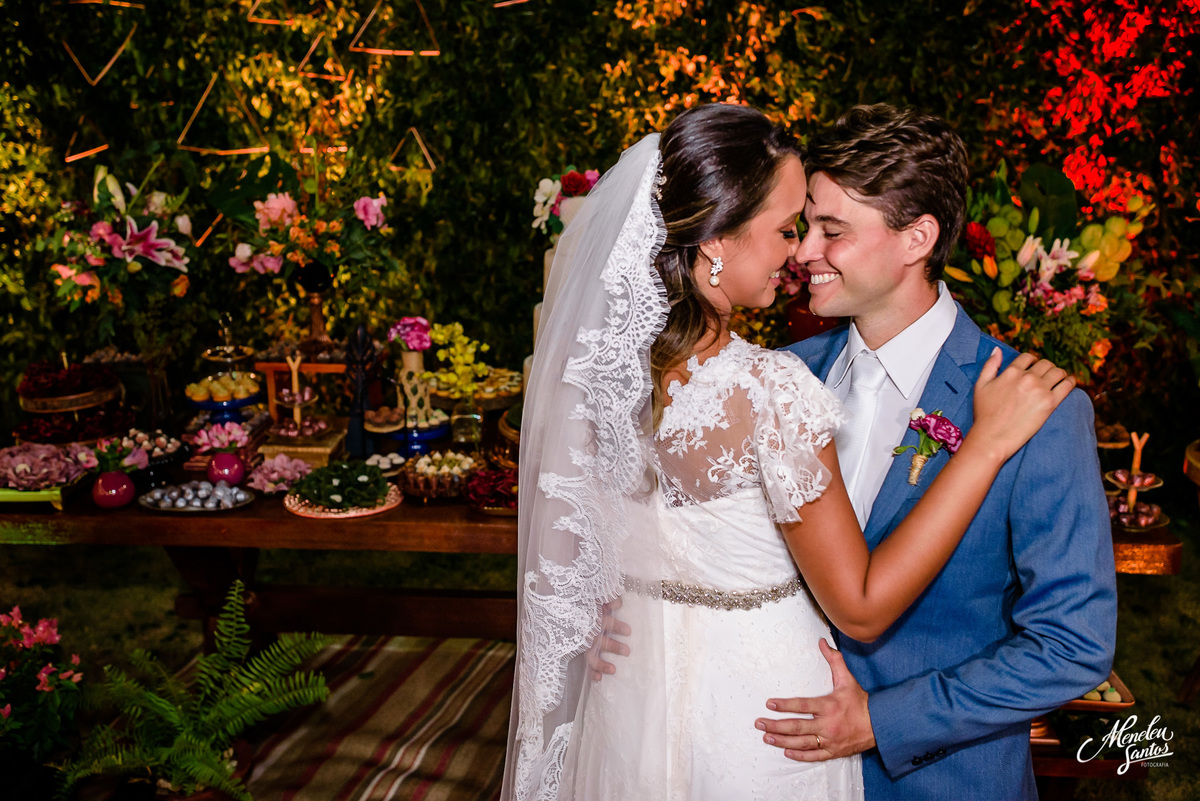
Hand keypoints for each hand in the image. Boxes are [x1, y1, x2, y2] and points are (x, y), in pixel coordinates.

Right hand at [587, 598, 630, 680]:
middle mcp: (586, 631)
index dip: (616, 626)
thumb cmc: (583, 601)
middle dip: (612, 646)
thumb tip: (617, 603)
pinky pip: (585, 663)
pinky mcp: (579, 650)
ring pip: (590, 654)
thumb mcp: (593, 596)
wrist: (562, 604)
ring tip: (613, 670)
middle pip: (599, 640)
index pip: (605, 622)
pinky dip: (591, 671)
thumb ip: (606, 598)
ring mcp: (582, 642)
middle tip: (626, 652)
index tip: (628, 632)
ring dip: (601, 663)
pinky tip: (598, 678)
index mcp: (591, 617)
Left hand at [755, 639, 874, 760]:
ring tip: (767, 737)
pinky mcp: (833, 751)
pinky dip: (799, 756)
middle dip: (776, 725)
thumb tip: (822, 642)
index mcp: (829, 706)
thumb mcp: (848, 679)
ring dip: (782, 741)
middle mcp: (828, 724)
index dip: (785, 705)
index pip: (802, 706)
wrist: (880, 725)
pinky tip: (786, 752)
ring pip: (802, 743)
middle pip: (797, 727)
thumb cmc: (860, 702)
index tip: (769, 703)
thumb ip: (834, 660)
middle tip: (759, 723)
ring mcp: (830, 740)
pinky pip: (814, 756)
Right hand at [969, 349, 1075, 462]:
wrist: (992, 437)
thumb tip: (998, 349)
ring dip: (1060, 373)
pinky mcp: (1050, 403)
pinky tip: (1069, 383)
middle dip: (1046, 368)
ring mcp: (1040, 389)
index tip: (1034, 368)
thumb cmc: (984, 414)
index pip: (1028, 357)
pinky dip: (1070, 382)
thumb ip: (990, 365)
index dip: (1032, 361)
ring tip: (1060, 379)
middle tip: (1047, 376)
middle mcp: (1027, 377)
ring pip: (1058, 372)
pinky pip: (1067, 386)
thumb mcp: (980, 386)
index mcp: (1011, 372)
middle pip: (1045, 364)